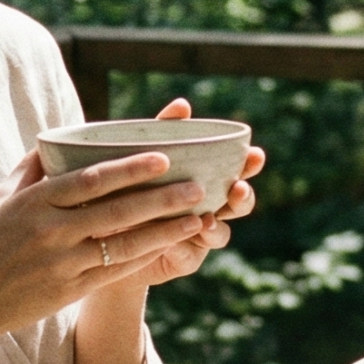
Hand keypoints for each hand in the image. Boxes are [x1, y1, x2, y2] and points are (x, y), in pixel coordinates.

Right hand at [0, 142, 210, 352]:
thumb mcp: (0, 199)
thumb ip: (31, 168)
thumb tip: (57, 138)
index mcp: (35, 203)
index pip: (90, 180)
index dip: (129, 168)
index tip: (163, 156)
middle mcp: (51, 232)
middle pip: (117, 211)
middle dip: (161, 198)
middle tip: (197, 186)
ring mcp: (63, 264)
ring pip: (124, 244)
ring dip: (164, 230)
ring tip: (198, 217)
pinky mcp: (71, 290)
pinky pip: (116, 271)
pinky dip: (146, 257)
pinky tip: (170, 245)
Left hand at [99, 97, 262, 289]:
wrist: (108, 236)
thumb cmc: (132, 190)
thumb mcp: (146, 160)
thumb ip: (165, 134)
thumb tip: (183, 105)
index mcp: (208, 182)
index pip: (237, 170)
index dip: (250, 165)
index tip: (255, 154)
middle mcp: (210, 208)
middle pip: (239, 204)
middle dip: (244, 196)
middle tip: (238, 188)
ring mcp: (200, 236)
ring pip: (221, 233)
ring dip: (218, 226)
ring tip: (208, 221)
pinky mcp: (184, 259)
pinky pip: (191, 255)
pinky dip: (185, 247)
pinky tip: (176, 243)